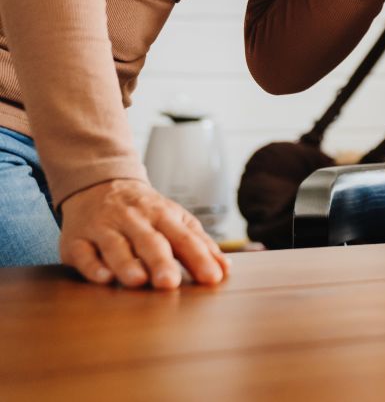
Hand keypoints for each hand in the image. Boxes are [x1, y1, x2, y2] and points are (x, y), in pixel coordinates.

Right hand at [58, 179, 229, 288]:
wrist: (99, 185)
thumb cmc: (144, 211)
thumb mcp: (174, 219)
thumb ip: (199, 243)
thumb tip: (225, 269)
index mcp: (163, 215)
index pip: (185, 237)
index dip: (199, 257)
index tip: (212, 278)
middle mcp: (134, 220)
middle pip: (150, 241)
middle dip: (160, 261)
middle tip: (170, 284)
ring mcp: (104, 229)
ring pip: (115, 246)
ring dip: (126, 264)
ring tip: (138, 281)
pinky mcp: (76, 241)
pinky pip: (83, 253)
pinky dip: (92, 266)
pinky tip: (103, 278)